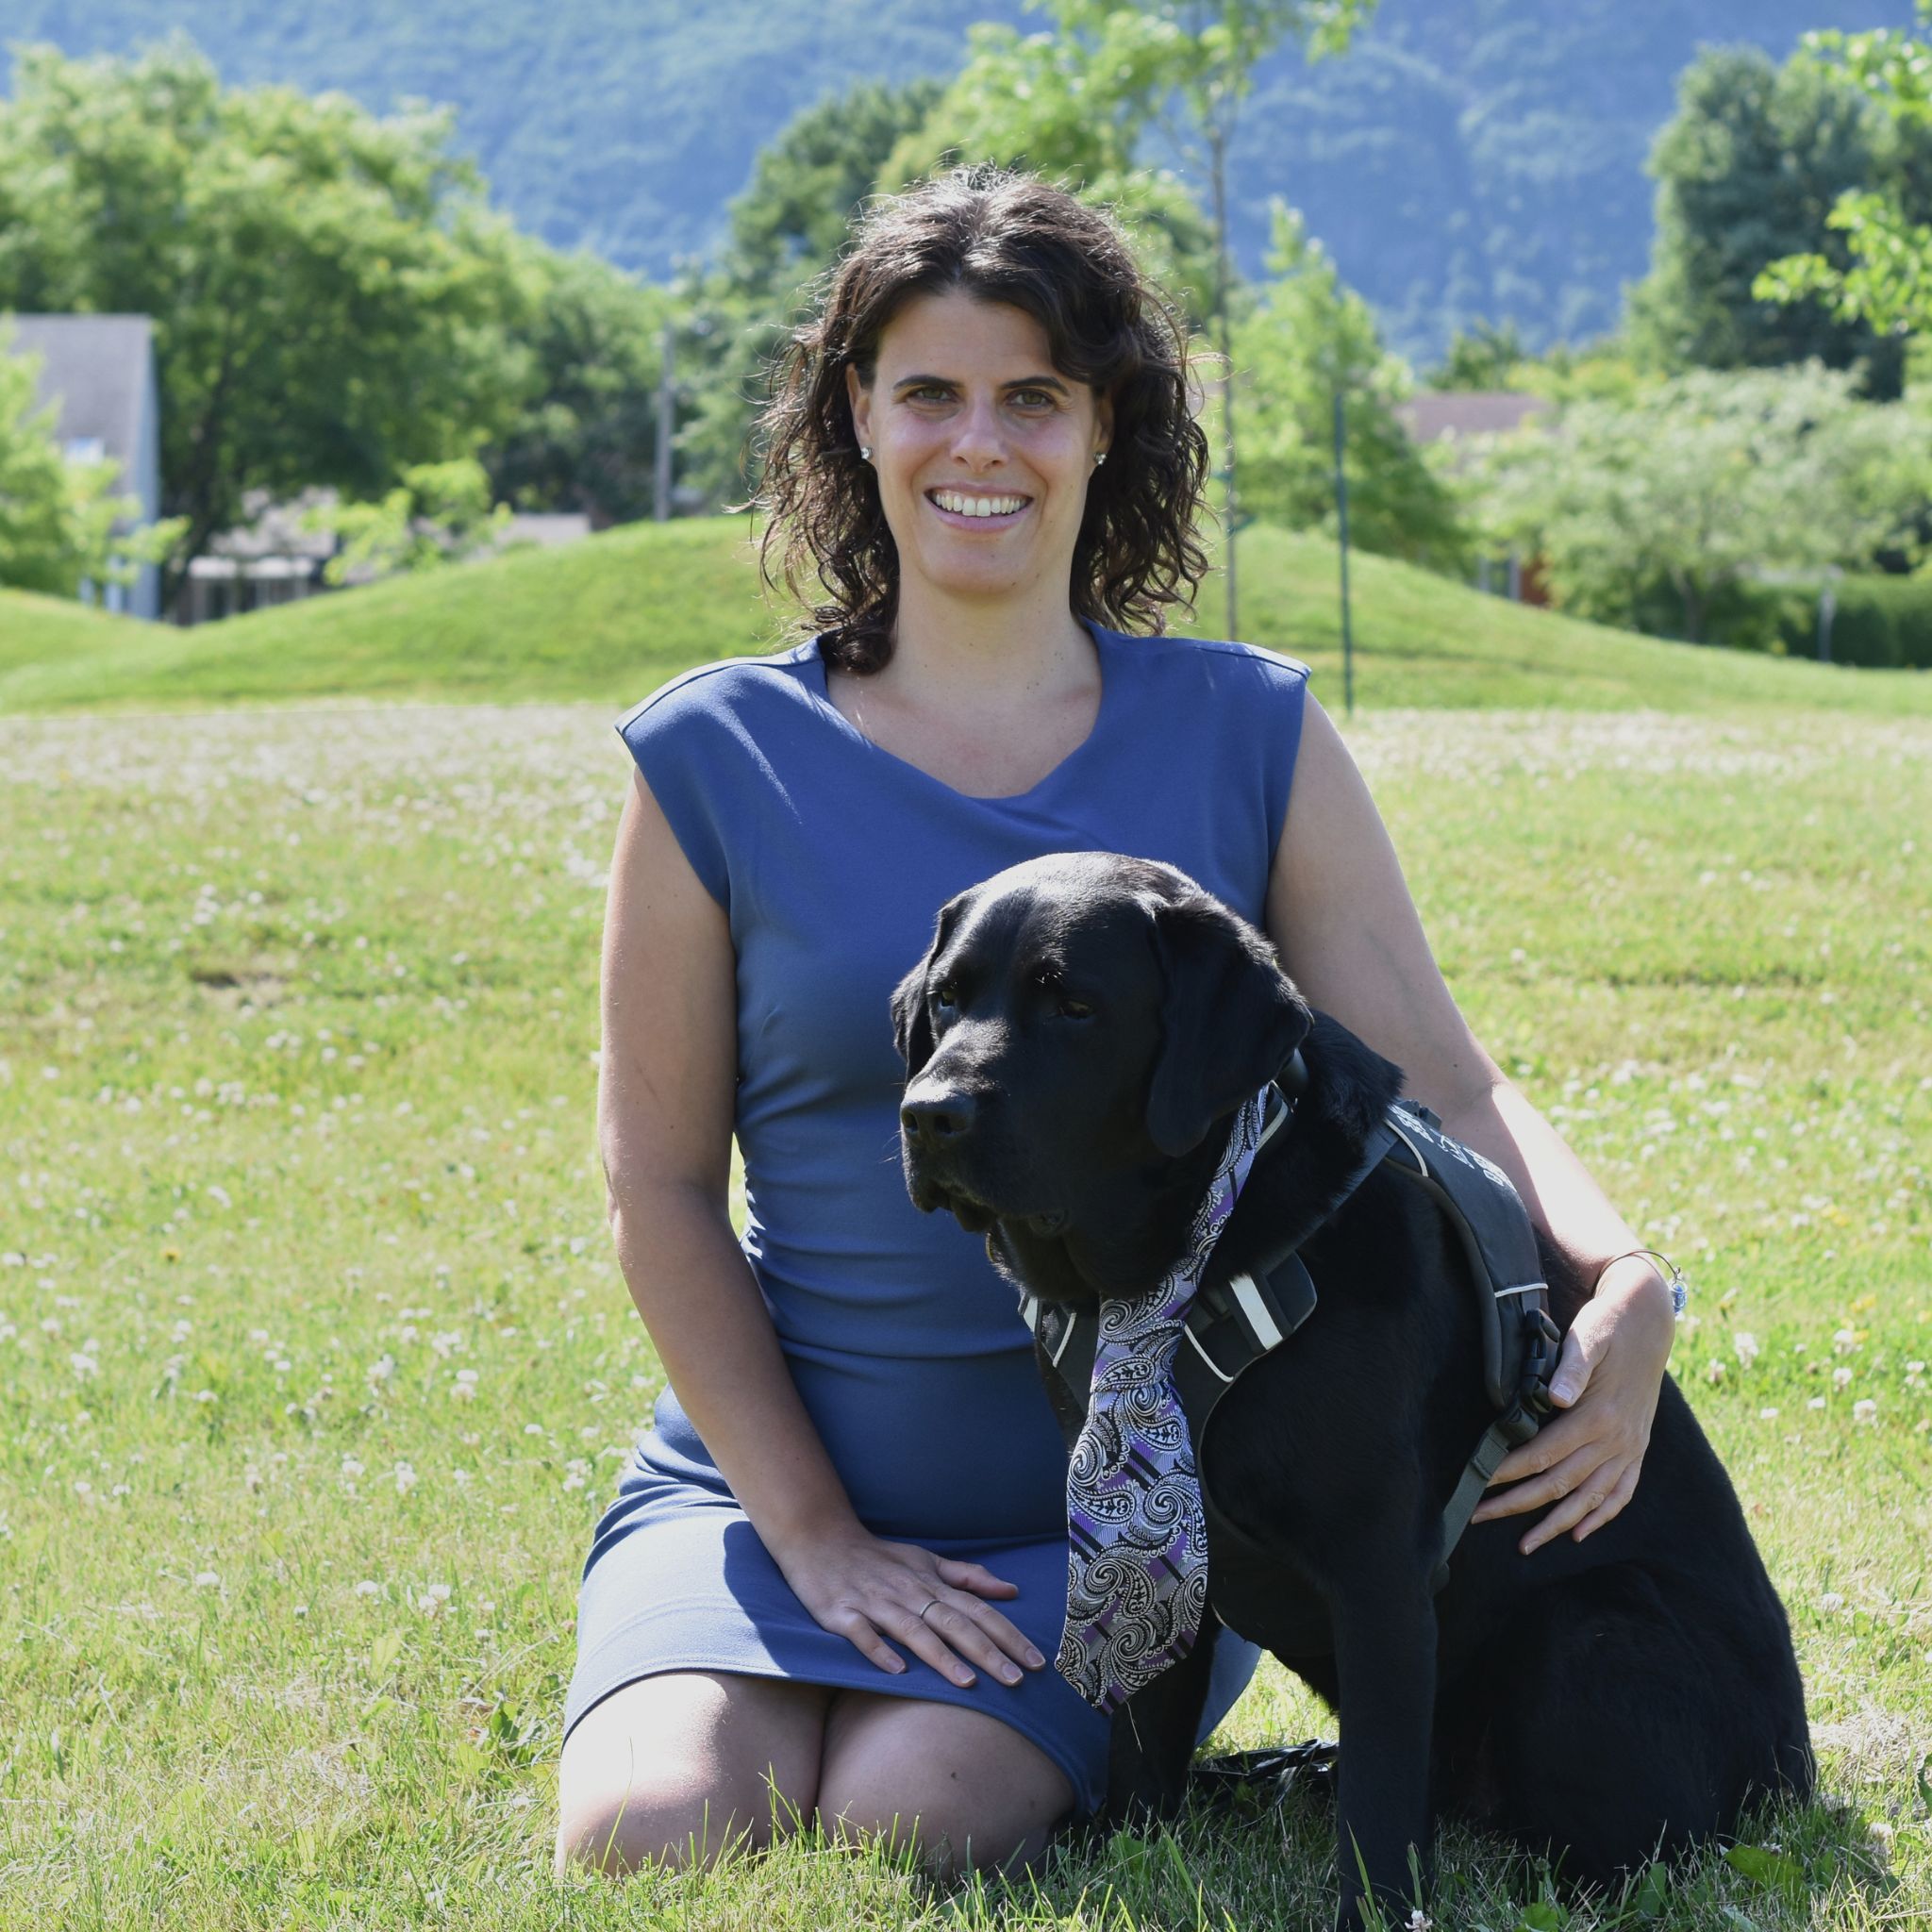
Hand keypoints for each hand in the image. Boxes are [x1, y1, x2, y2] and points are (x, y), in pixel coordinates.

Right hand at [773, 1523, 1047, 1688]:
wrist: (820, 1539)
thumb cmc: (879, 1557)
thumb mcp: (925, 1560)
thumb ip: (967, 1576)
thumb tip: (1010, 1590)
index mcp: (930, 1583)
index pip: (978, 1611)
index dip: (1008, 1635)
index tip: (1037, 1660)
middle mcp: (908, 1593)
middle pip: (954, 1623)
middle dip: (987, 1652)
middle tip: (1017, 1681)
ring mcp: (875, 1604)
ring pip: (914, 1631)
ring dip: (942, 1656)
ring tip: (968, 1683)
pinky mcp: (843, 1614)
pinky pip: (863, 1634)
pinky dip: (880, 1651)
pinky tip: (898, 1671)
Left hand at [1471, 1257, 1676, 1554]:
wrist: (1649, 1321)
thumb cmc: (1608, 1326)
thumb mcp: (1588, 1337)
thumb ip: (1572, 1367)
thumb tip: (1556, 1397)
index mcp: (1597, 1416)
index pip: (1543, 1455)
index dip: (1508, 1471)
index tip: (1479, 1483)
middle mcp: (1616, 1440)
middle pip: (1560, 1484)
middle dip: (1517, 1504)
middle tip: (1479, 1517)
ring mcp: (1630, 1448)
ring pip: (1590, 1498)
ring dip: (1556, 1524)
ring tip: (1525, 1545)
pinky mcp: (1638, 1449)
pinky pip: (1621, 1492)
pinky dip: (1601, 1515)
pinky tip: (1579, 1534)